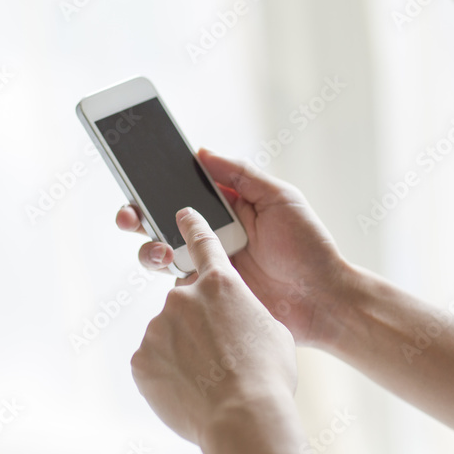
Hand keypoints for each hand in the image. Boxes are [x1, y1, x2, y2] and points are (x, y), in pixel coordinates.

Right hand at [116, 149, 347, 346]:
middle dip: (136, 215)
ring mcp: (206, 266)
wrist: (324, 301)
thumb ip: (241, 174)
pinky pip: (176, 286)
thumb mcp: (279, 198)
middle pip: (160, 221)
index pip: (182, 190)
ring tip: (161, 251)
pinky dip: (169, 277)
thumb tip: (201, 152)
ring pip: (160, 253)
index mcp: (225, 207)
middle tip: (129, 216)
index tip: (136, 175)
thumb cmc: (308, 247)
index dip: (155, 183)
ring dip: (149, 248)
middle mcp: (210, 235)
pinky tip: (179, 272)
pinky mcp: (207, 295)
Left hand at [130, 208, 297, 445]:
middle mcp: (183, 297)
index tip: (181, 214)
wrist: (244, 417)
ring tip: (208, 380)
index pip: (202, 242)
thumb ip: (244, 311)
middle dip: (197, 320)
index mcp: (221, 283)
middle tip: (217, 351)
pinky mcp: (142, 357)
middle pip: (185, 300)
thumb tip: (231, 317)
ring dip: (184, 350)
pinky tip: (190, 391)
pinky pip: (154, 361)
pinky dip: (168, 374)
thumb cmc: (268, 375)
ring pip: (169, 333)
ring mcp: (158, 326)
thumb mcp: (271, 331)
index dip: (192, 226)